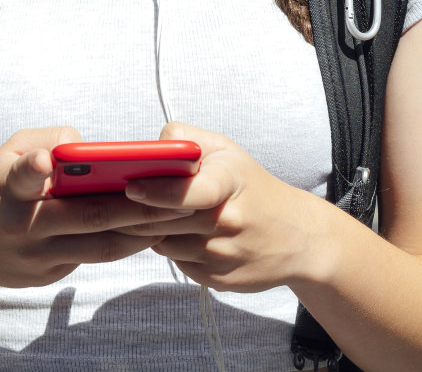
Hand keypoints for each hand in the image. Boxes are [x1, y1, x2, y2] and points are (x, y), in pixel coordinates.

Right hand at [0, 127, 196, 289]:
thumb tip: (85, 145)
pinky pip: (95, 259)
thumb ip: (45, 140)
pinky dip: (126, 245)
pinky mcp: (48, 276)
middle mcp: (23, 226)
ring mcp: (37, 257)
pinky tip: (154, 232)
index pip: (20, 177)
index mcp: (7, 189)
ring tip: (180, 217)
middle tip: (179, 196)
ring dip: (142, 232)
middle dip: (136, 207)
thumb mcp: (6, 153)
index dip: (34, 169)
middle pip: (87, 217)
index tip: (48, 161)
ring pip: (101, 247)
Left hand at [114, 122, 326, 292]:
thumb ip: (185, 140)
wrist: (298, 238)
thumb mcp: (226, 151)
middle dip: (137, 211)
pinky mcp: (219, 281)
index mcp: (229, 183)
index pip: (187, 192)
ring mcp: (223, 256)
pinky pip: (177, 263)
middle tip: (123, 200)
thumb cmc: (251, 187)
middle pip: (162, 221)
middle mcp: (227, 223)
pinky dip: (173, 248)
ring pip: (163, 244)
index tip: (130, 188)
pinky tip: (186, 235)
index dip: (156, 191)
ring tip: (164, 214)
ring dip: (154, 230)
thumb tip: (148, 148)